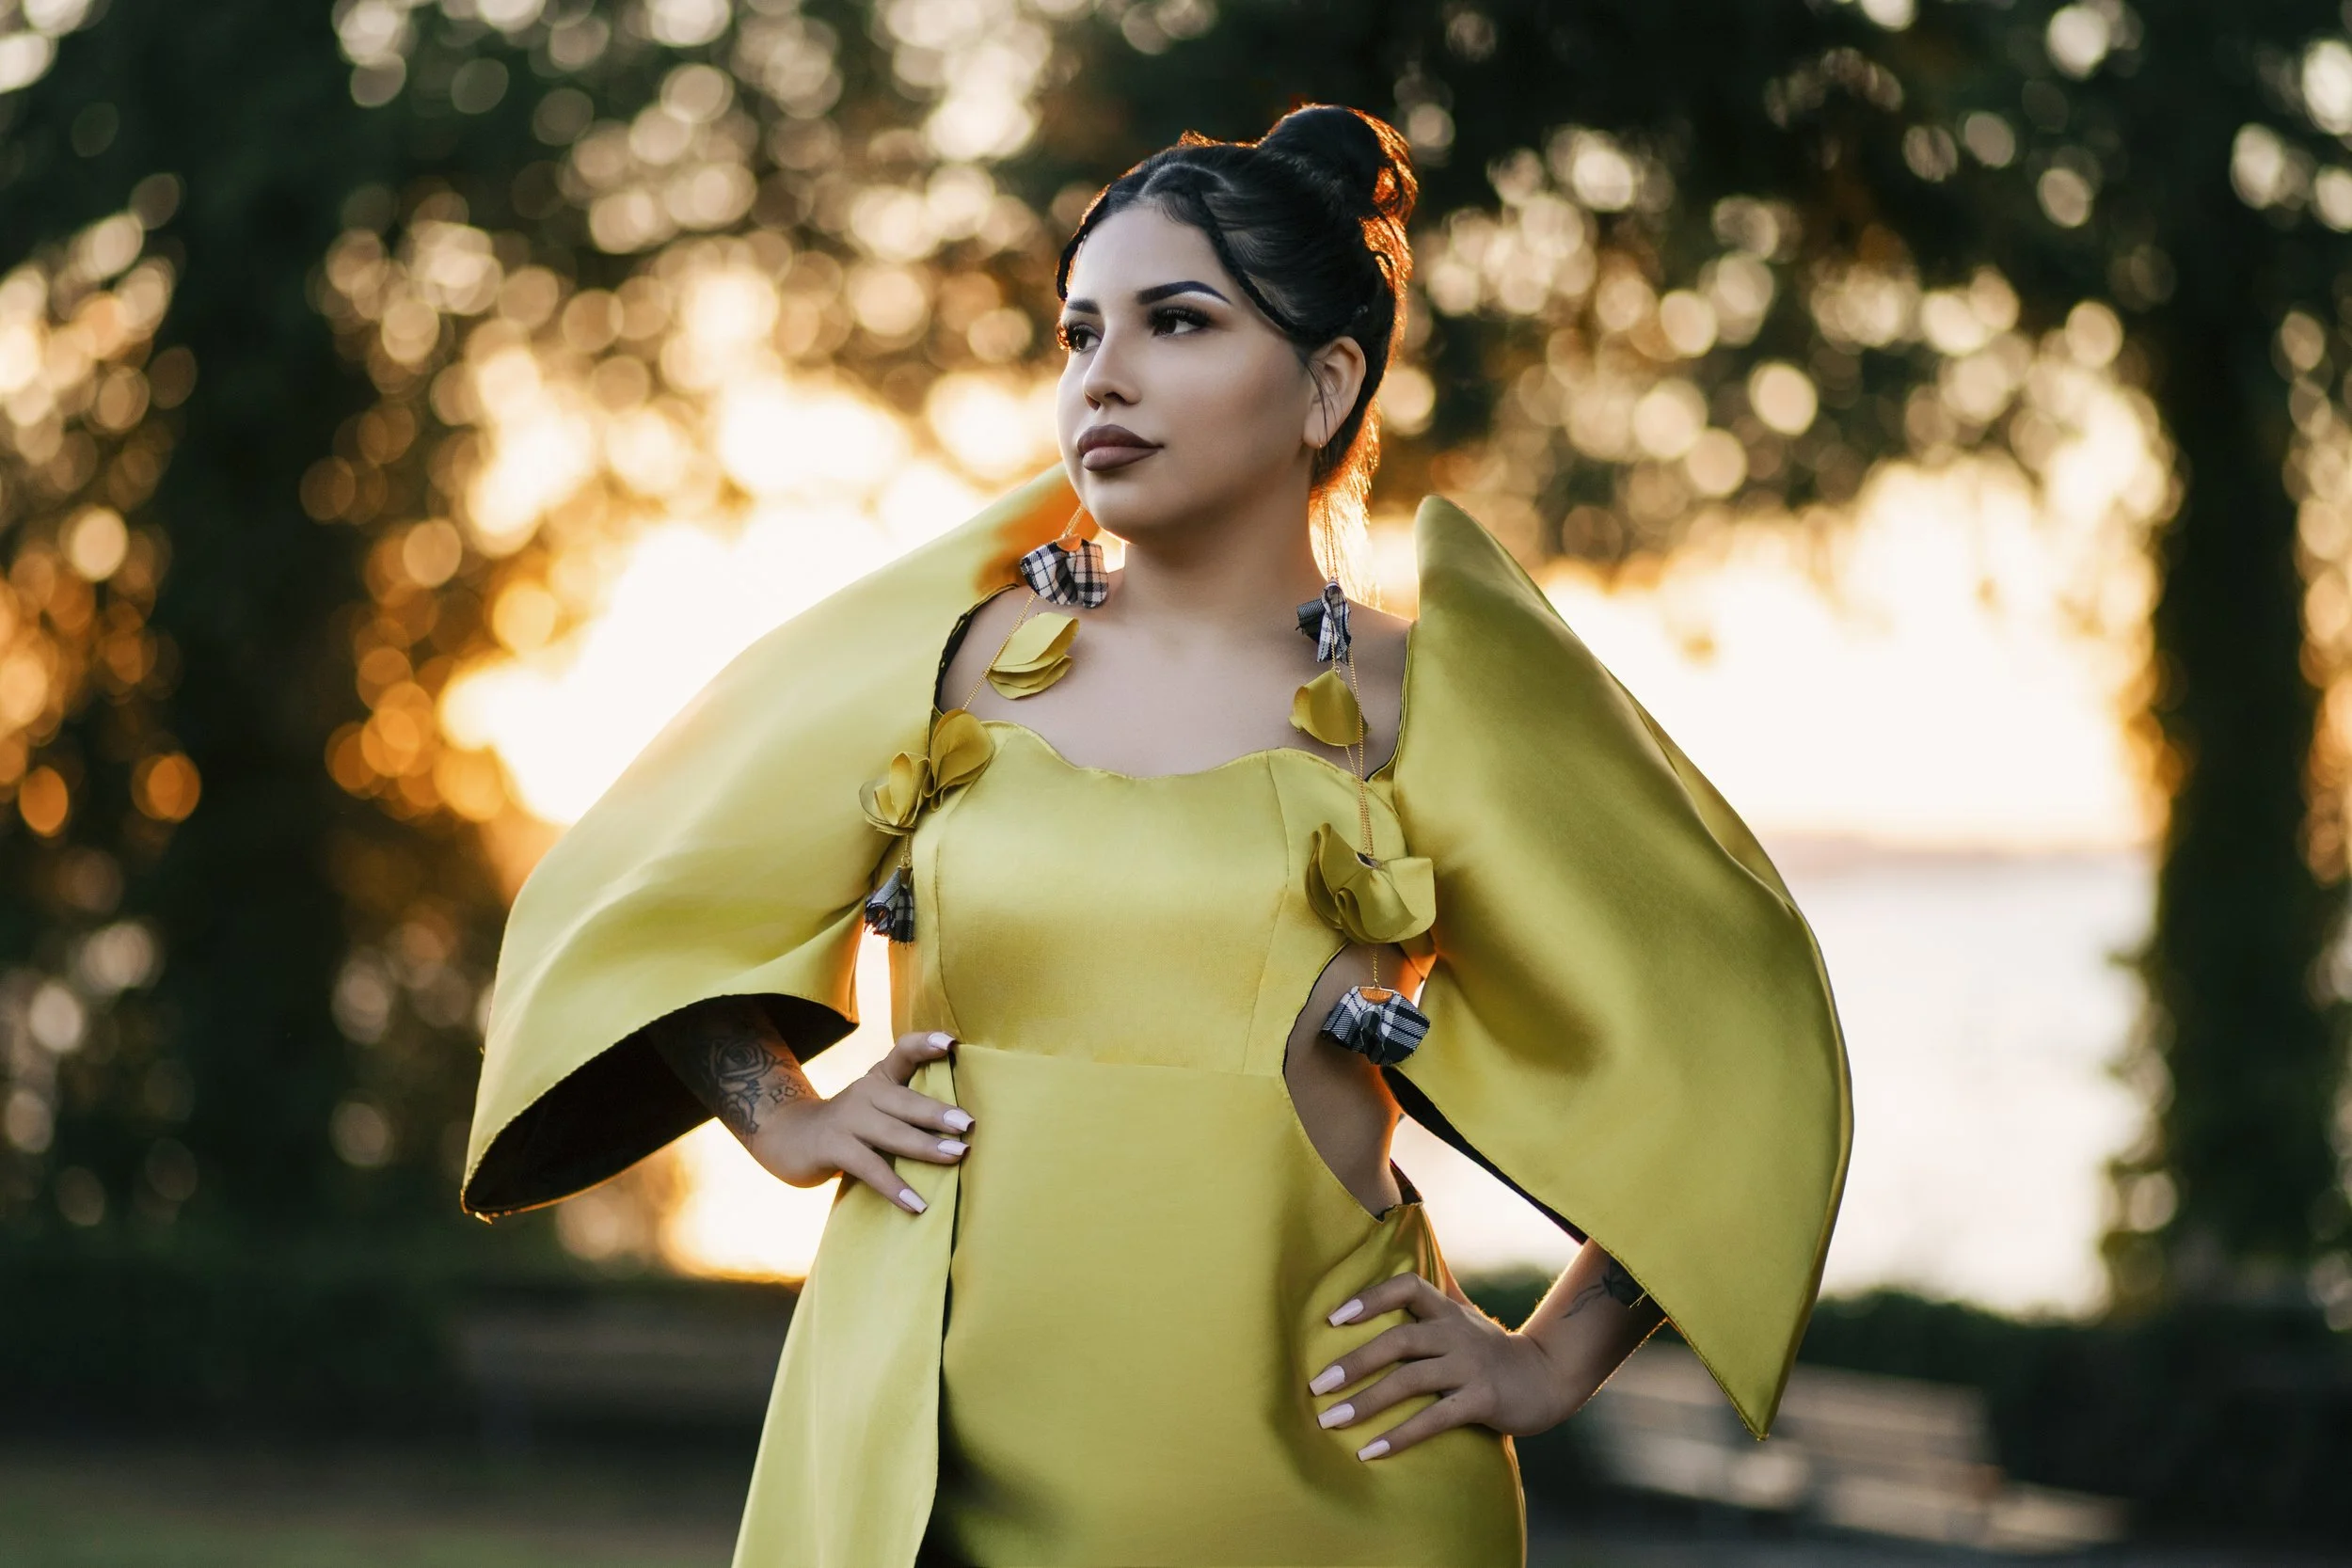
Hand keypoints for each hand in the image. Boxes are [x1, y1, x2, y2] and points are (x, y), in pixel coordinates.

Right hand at [751, 1029, 972, 1214]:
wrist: (789, 1138)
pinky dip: (895, 1187)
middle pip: (905, 1101)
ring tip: (956, 1155)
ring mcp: (847, 1119)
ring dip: (925, 1146)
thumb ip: (909, 1108)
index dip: (925, 1044)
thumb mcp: (876, 1105)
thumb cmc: (850, 1124)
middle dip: (937, 1113)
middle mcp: (864, 1092)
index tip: (951, 1042)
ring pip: (891, 1133)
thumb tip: (963, 1130)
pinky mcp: (833, 1147)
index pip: (903, 1052)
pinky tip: (917, 1205)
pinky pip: (869, 1168)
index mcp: (880, 1078)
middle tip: (968, 1124)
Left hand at [1306, 1271, 1578, 1460]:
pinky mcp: (1482, 1400)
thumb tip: (1392, 1271)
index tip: (1332, 1318)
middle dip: (1352, 1363)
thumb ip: (1430, 1301)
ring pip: (1410, 1381)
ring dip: (1366, 1402)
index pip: (1406, 1287)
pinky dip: (1399, 1436)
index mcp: (1447, 1311)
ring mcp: (1470, 1367)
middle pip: (1398, 1341)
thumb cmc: (1491, 1351)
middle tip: (1315, 1385)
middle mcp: (1456, 1333)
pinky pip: (1434, 1419)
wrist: (1547, 1378)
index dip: (1369, 1298)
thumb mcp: (1462, 1318)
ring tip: (1330, 1421)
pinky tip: (1369, 1452)